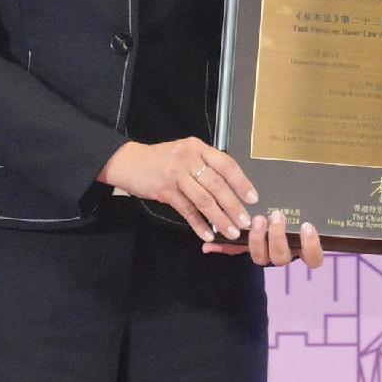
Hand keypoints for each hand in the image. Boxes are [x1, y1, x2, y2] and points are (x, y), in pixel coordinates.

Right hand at [103, 136, 262, 243]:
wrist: (128, 162)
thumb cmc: (161, 159)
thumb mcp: (184, 154)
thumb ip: (204, 165)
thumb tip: (230, 189)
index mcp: (198, 148)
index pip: (226, 164)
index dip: (241, 182)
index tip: (253, 198)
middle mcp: (188, 158)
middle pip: (216, 185)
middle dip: (233, 205)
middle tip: (245, 221)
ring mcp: (176, 174)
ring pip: (203, 199)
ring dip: (219, 218)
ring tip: (231, 231)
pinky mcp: (165, 190)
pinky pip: (186, 210)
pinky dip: (198, 223)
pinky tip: (207, 234)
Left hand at [211, 210, 327, 269]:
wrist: (276, 203)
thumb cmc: (297, 205)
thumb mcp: (303, 203)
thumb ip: (309, 212)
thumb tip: (319, 210)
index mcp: (302, 246)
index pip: (314, 259)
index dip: (310, 246)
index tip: (307, 226)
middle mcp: (284, 252)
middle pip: (282, 258)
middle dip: (277, 238)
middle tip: (276, 215)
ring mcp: (264, 251)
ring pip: (261, 258)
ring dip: (256, 240)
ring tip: (256, 219)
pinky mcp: (247, 247)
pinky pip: (235, 251)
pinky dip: (223, 247)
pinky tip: (209, 246)